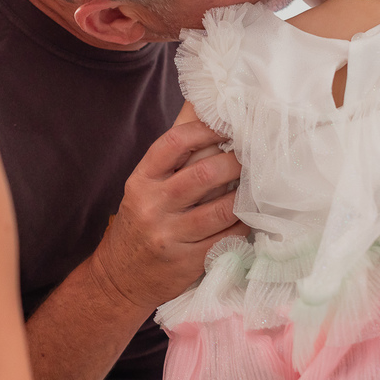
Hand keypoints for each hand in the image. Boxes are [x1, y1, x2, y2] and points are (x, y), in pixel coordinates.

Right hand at [88, 118, 247, 310]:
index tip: (229, 125)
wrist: (120, 278)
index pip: (175, 142)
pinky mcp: (188, 262)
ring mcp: (170, 236)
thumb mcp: (146, 185)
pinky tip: (250, 216)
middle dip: (236, 162)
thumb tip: (200, 101)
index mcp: (141, 180)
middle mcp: (152, 206)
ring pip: (222, 208)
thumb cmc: (143, 220)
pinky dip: (245, 224)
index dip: (207, 129)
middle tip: (255, 155)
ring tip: (258, 184)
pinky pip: (228, 238)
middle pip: (204, 174)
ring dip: (246, 195)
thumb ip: (174, 150)